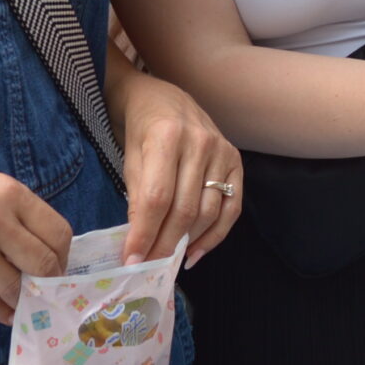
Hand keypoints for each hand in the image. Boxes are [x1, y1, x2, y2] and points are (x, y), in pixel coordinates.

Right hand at [0, 145, 70, 325]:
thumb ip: (11, 210)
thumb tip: (40, 245)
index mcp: (8, 192)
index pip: (58, 231)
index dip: (63, 253)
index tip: (59, 262)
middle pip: (44, 264)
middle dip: (50, 280)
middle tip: (48, 287)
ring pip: (16, 287)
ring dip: (24, 298)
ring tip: (27, 302)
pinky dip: (0, 310)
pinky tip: (6, 312)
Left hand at [111, 65, 241, 267]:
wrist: (162, 98)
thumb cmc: (140, 130)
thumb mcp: (129, 159)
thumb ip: (137, 198)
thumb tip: (139, 245)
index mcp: (166, 136)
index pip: (156, 198)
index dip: (144, 233)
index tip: (132, 259)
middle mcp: (200, 142)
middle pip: (184, 209)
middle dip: (164, 244)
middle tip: (148, 267)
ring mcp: (222, 151)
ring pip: (208, 212)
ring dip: (188, 243)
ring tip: (168, 260)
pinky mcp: (235, 160)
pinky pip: (231, 208)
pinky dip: (216, 235)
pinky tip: (197, 252)